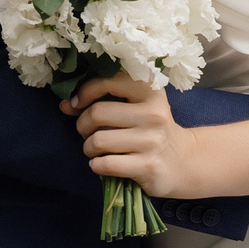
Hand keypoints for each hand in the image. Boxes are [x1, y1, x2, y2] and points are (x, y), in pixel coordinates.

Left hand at [63, 73, 197, 199]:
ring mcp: (152, 141)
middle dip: (83, 125)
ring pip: (97, 141)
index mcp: (151, 91)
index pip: (107, 81)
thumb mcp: (136, 108)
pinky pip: (105, 164)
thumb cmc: (151, 130)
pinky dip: (96, 165)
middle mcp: (154, 113)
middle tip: (88, 132)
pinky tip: (103, 164)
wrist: (183, 162)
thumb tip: (65, 105)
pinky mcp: (148, 166)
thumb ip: (103, 101)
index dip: (84, 93)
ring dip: (88, 148)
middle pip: (97, 113)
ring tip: (96, 150)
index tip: (77, 105)